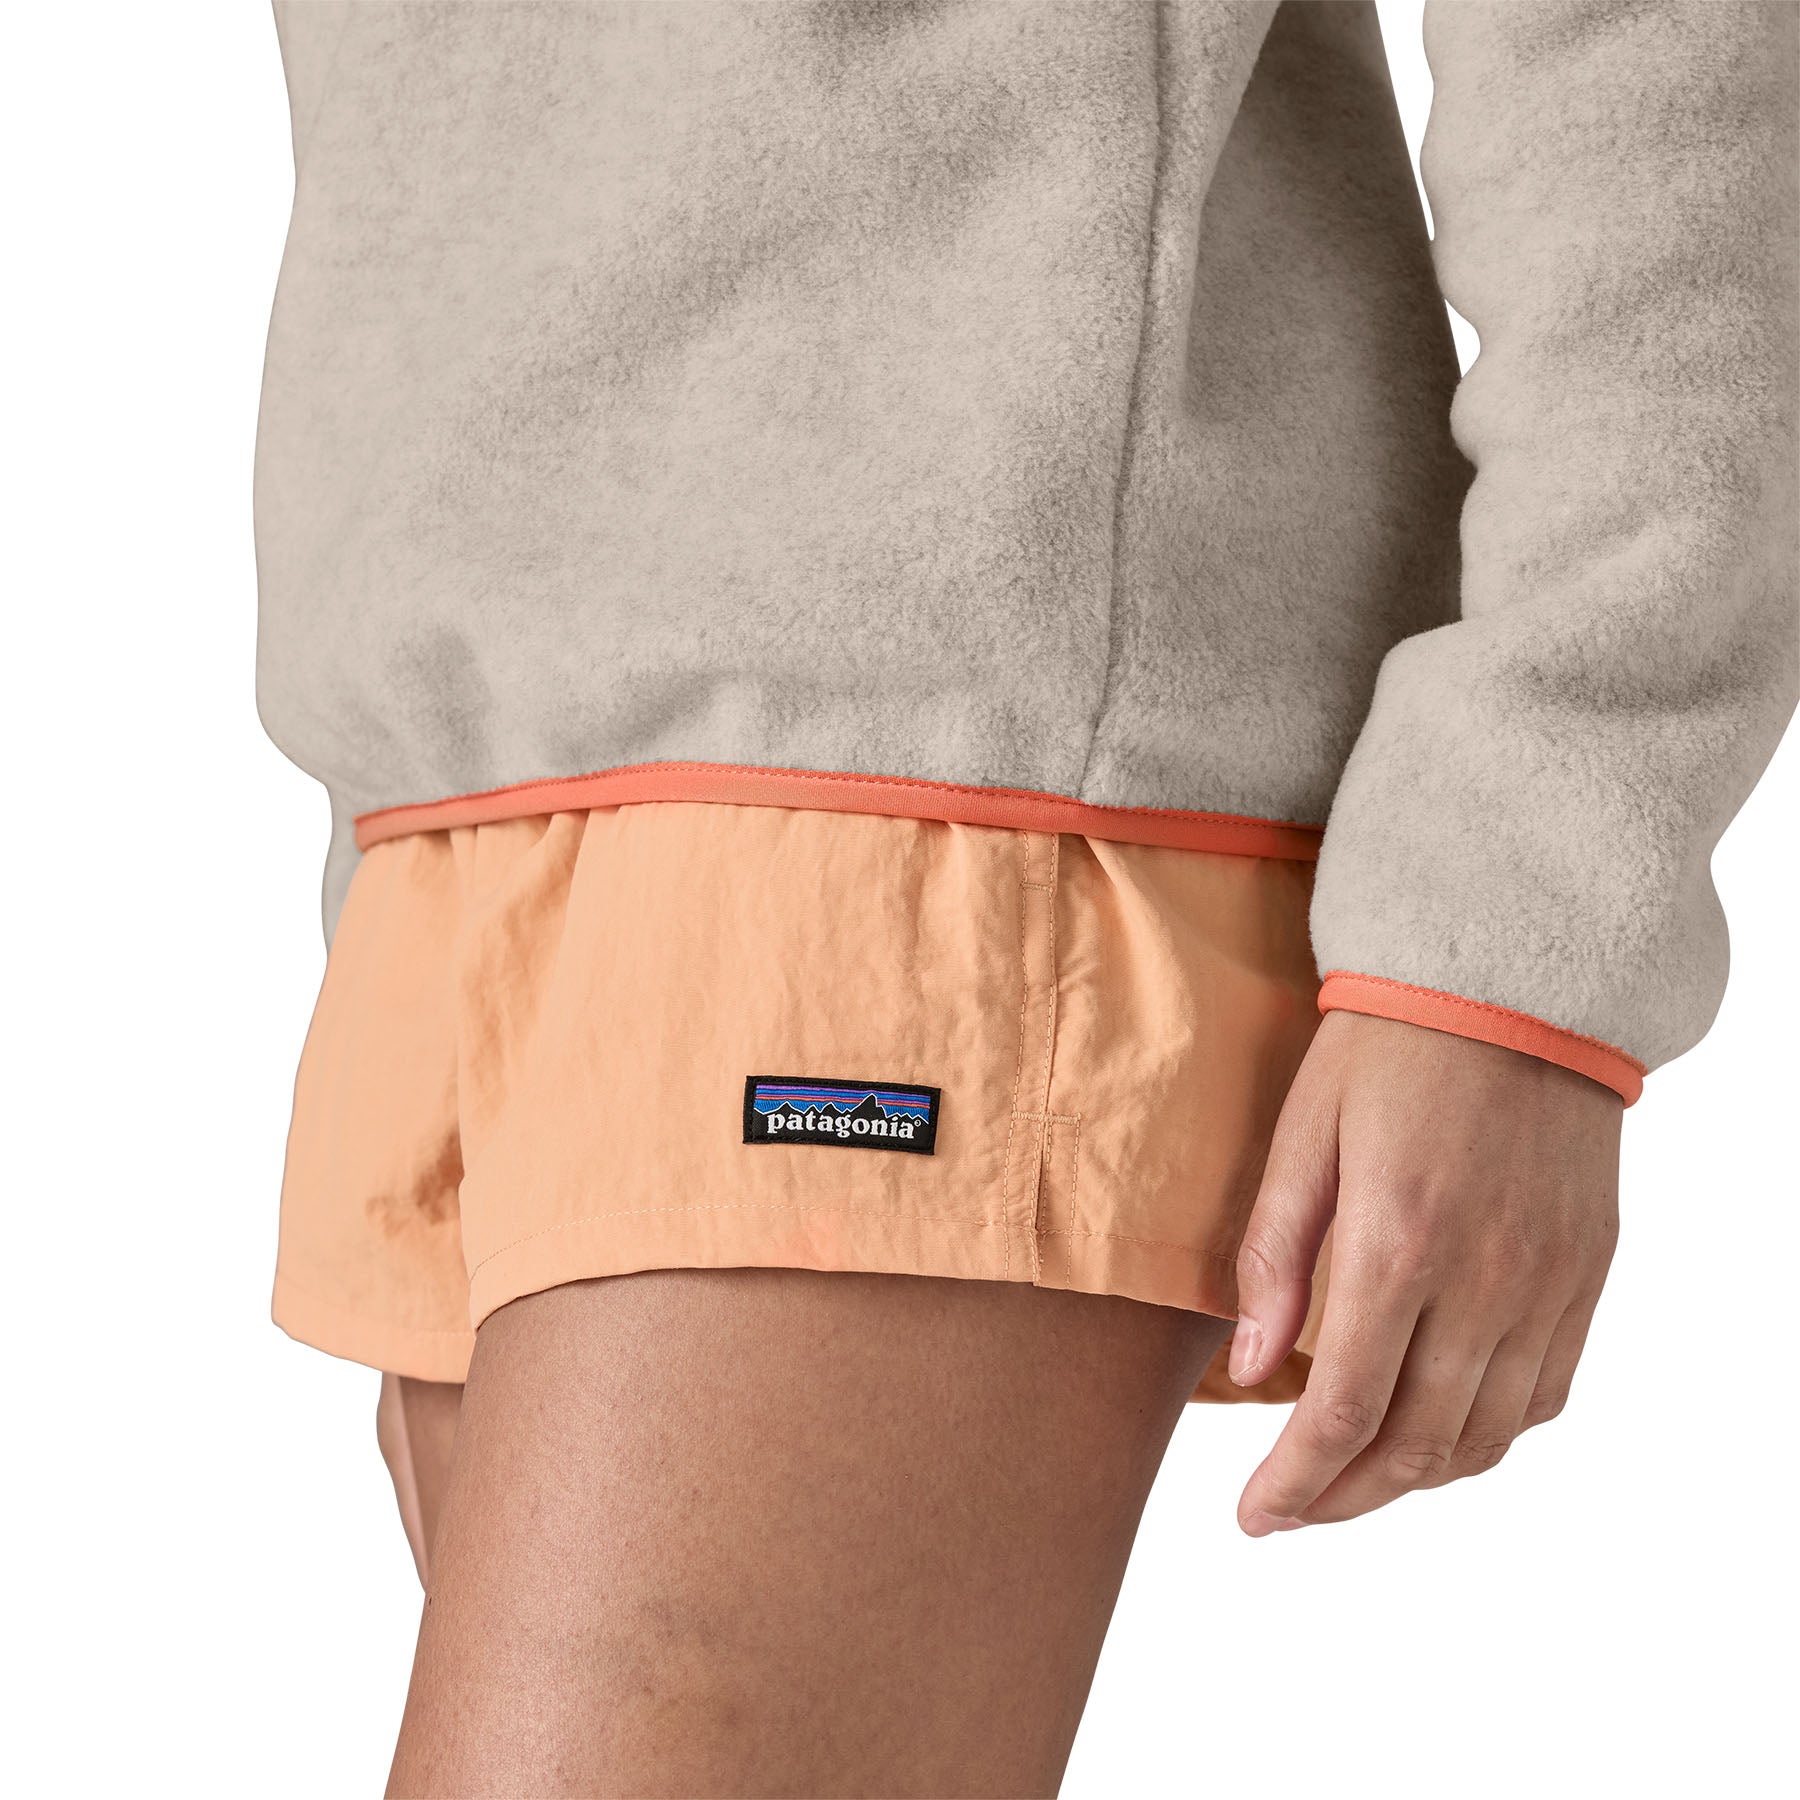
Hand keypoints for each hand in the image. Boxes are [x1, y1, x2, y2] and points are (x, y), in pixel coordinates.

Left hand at [1229, 1010, 1621, 1533]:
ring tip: (1352, 1483)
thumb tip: (1250, 1369)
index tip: (1252, 1518)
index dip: (1294, 1483)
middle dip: (1343, 1500)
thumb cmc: (1387, 1046)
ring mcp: (1548, 1282)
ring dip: (1414, 1480)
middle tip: (1289, 1513)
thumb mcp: (1303, 1132)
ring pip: (1487, 1437)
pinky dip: (1488, 1435)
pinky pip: (1546, 1393)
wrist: (1515, 982)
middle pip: (1416, 1447)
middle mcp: (1485, 1280)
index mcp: (1398, 1243)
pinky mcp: (1588, 1271)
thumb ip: (1275, 1257)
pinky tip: (1438, 1429)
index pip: (1342, 1412)